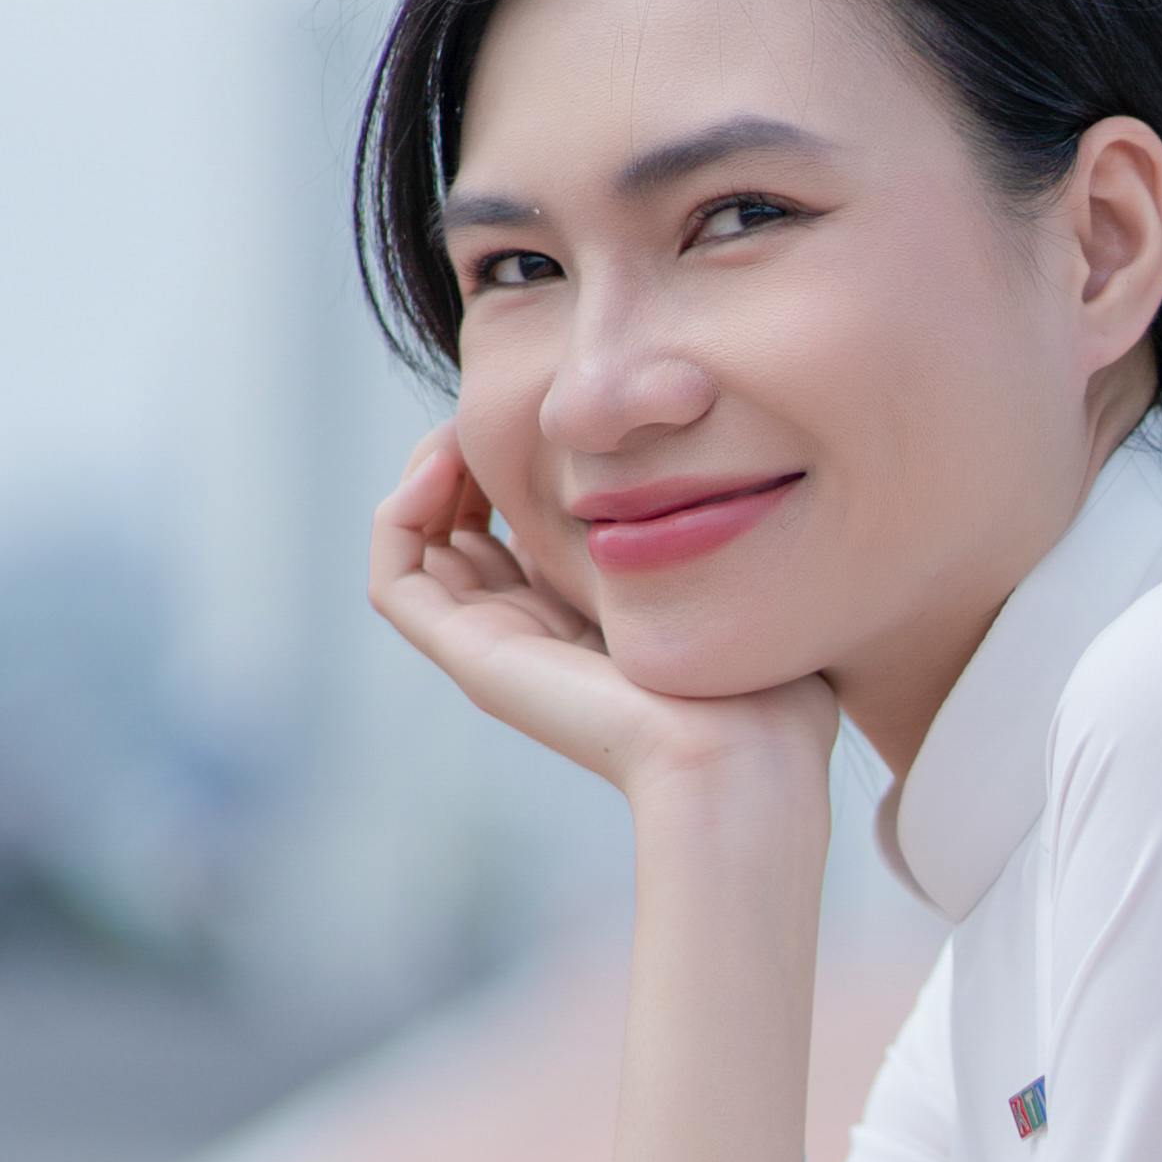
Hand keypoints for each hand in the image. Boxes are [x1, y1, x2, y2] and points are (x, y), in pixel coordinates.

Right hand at [368, 430, 837, 815]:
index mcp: (587, 620)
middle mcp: (532, 634)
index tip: (554, 415)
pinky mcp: (474, 658)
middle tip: (495, 407)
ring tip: (462, 427)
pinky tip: (444, 463)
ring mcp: (495, 649)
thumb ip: (709, 526)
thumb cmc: (765, 686)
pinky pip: (396, 577)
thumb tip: (717, 451)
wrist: (741, 753)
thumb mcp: (731, 578)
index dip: (518, 463)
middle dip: (465, 458)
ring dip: (425, 473)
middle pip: (461, 532)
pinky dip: (400, 513)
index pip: (523, 530)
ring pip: (419, 549)